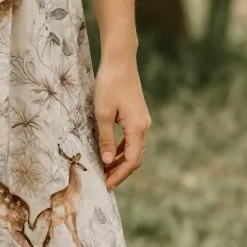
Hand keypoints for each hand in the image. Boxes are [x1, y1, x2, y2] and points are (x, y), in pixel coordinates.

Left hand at [93, 57, 150, 189]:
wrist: (120, 62)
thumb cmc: (109, 85)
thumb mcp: (102, 113)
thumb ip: (105, 139)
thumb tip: (107, 162)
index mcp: (137, 128)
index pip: (131, 160)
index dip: (119, 175)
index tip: (107, 185)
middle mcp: (144, 127)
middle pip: (135, 158)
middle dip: (120, 172)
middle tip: (105, 182)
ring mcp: (142, 121)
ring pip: (134, 149)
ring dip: (120, 162)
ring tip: (105, 171)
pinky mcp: (137, 116)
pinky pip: (131, 139)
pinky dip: (122, 150)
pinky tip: (110, 154)